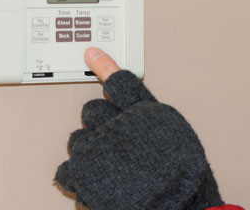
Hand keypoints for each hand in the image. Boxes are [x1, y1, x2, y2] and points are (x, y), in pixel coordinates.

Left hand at [54, 50, 223, 209]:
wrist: (176, 205)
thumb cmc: (183, 178)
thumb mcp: (177, 135)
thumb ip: (152, 118)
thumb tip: (136, 114)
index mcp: (144, 112)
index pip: (121, 82)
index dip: (105, 66)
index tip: (92, 54)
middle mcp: (118, 124)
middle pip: (92, 110)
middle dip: (101, 124)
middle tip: (116, 145)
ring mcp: (98, 147)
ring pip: (77, 139)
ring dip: (89, 151)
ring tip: (110, 169)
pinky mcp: (82, 172)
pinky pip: (66, 169)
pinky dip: (78, 177)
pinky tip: (95, 183)